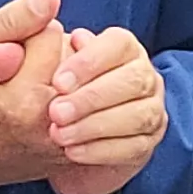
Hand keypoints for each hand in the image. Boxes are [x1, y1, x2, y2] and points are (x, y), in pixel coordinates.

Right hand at [0, 0, 71, 193]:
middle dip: (50, 53)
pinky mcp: (81, 149)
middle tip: (16, 77)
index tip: (4, 59)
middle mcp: (58, 123)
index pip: (51, 32)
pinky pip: (92, 100)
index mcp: (27, 100)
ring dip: (64, 74)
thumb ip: (8, 21)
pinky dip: (74, 96)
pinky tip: (46, 107)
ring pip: (87, 75)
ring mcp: (73, 140)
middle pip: (75, 52)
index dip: (25, 36)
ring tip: (30, 92)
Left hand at [44, 25, 165, 193]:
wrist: (59, 130)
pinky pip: (134, 147)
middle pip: (133, 80)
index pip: (119, 44)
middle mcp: (144, 75)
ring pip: (138, 115)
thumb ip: (43, 47)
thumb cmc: (52, 87)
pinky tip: (72, 152)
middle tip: (55, 112)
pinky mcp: (146, 142)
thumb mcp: (41, 63)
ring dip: (96, 126)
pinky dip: (102, 150)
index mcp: (124, 47)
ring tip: (59, 134)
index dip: (89, 63)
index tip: (57, 83)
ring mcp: (151, 109)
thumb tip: (63, 41)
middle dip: (92, 98)